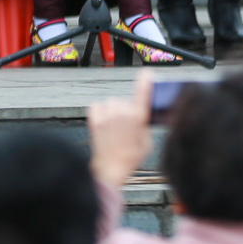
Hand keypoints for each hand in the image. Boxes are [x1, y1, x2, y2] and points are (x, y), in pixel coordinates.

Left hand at [87, 71, 152, 189]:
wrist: (110, 169)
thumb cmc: (130, 158)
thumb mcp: (147, 142)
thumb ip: (146, 125)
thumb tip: (144, 116)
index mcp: (138, 117)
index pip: (143, 92)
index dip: (145, 81)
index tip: (147, 73)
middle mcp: (122, 112)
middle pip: (127, 101)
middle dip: (128, 110)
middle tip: (128, 127)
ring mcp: (107, 115)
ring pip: (113, 102)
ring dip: (115, 110)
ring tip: (116, 127)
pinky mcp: (95, 119)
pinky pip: (98, 106)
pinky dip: (101, 111)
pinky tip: (105, 122)